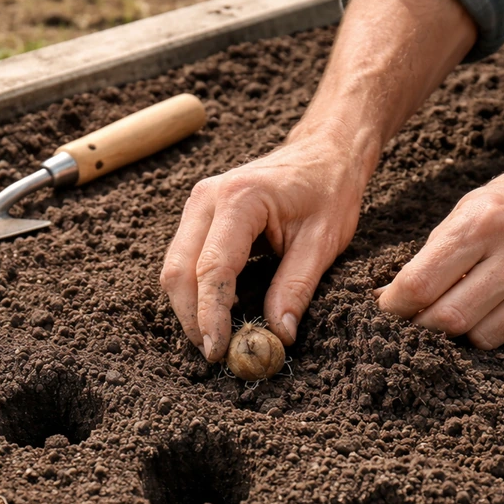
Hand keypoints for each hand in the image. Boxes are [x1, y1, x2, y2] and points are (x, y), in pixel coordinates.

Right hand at [161, 125, 366, 360]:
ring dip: (190, 307)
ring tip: (218, 337)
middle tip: (216, 353)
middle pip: (178, 271)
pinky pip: (183, 260)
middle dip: (192, 317)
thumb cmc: (329, 190)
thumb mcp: (323, 243)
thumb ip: (296, 289)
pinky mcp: (198, 215)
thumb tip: (278, 336)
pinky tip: (218, 312)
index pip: (212, 269)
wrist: (325, 151)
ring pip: (174, 268)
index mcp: (240, 199)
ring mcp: (197, 204)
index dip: (211, 315)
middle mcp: (207, 198)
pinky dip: (194, 291)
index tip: (219, 351)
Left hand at [375, 159, 503, 348]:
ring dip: (462, 330)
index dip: (394, 306)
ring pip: (481, 337)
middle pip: (449, 319)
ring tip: (464, 305)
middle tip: (417, 319)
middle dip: (423, 326)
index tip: (387, 310)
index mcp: (484, 222)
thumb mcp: (462, 215)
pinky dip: (499, 325)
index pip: (420, 284)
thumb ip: (425, 260)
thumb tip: (383, 302)